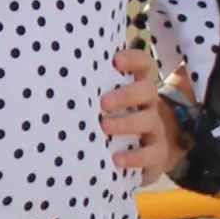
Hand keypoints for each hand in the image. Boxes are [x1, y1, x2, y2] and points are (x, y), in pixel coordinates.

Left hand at [101, 48, 175, 176]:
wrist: (153, 154)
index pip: (143, 65)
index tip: (115, 60)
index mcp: (138, 87)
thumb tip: (61, 83)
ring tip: (104, 126)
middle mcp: (150, 104)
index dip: (133, 60)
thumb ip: (97, 93)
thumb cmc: (122, 122)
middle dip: (126, 94)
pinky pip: (151, 153)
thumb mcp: (113, 105)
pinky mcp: (158, 153)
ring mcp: (156, 128)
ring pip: (148, 120)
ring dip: (126, 123)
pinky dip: (134, 156)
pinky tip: (117, 159)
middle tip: (103, 102)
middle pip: (147, 90)